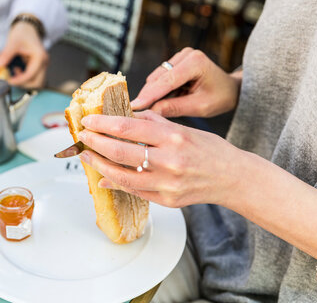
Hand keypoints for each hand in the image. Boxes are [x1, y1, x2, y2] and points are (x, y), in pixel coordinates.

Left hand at [0, 22, 48, 88]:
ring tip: (14, 73)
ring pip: (36, 82)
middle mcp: (43, 63)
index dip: (19, 80)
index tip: (8, 80)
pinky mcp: (39, 66)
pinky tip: (17, 70)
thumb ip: (6, 55)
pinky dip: (25, 78)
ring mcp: (42, 65)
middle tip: (11, 79)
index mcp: (40, 57)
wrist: (28, 27)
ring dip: (24, 82)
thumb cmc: (23, 32)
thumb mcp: (13, 42)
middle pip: (37, 83)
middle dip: (23, 83)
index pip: (31, 75)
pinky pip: (33, 78)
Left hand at [77, 110, 244, 207]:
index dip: (103, 124)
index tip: (89, 121)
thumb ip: (155, 123)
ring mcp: (167, 184)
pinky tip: (103, 176)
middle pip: (120, 151)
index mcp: (173, 138)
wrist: (233, 178)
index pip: (128, 128)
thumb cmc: (210, 150)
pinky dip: (115, 183)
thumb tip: (127, 116)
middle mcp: (169, 161)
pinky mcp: (167, 200)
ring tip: (87, 156)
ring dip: (99, 164)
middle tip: (83, 137)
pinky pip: (134, 191)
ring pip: (122, 176)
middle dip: (95, 143)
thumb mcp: (185, 129)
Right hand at [131, 48, 240, 117]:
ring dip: (154, 94)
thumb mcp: (200, 107)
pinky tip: (165, 100)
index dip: (150, 94)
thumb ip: (175, 108)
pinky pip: (160, 78)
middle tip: (137, 113)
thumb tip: (150, 112)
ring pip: (156, 78)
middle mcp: (187, 54)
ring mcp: (180, 56)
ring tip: (159, 109)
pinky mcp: (175, 61)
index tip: (134, 106)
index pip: (168, 80)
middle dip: (148, 95)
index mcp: (196, 62)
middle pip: (159, 78)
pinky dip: (159, 91)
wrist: (230, 89)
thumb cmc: (220, 98)